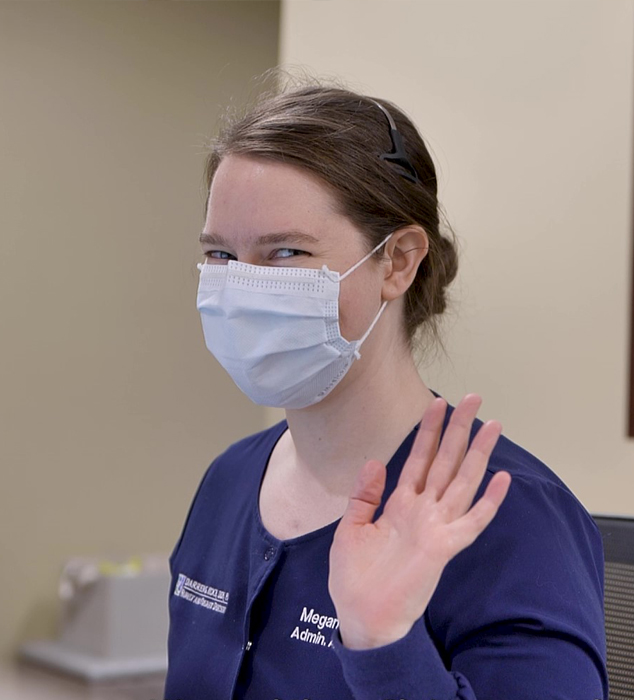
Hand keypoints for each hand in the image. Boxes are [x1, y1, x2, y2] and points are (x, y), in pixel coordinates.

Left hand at [328, 394, 511, 649]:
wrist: (362, 617)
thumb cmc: (355, 577)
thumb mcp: (351, 528)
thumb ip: (364, 495)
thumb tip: (375, 460)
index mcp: (400, 503)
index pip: (419, 457)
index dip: (428, 429)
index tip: (437, 402)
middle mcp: (422, 510)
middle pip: (445, 460)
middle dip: (459, 429)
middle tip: (474, 398)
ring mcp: (436, 527)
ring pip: (462, 481)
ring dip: (478, 453)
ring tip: (493, 425)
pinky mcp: (444, 548)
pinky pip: (471, 522)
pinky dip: (488, 502)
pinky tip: (502, 479)